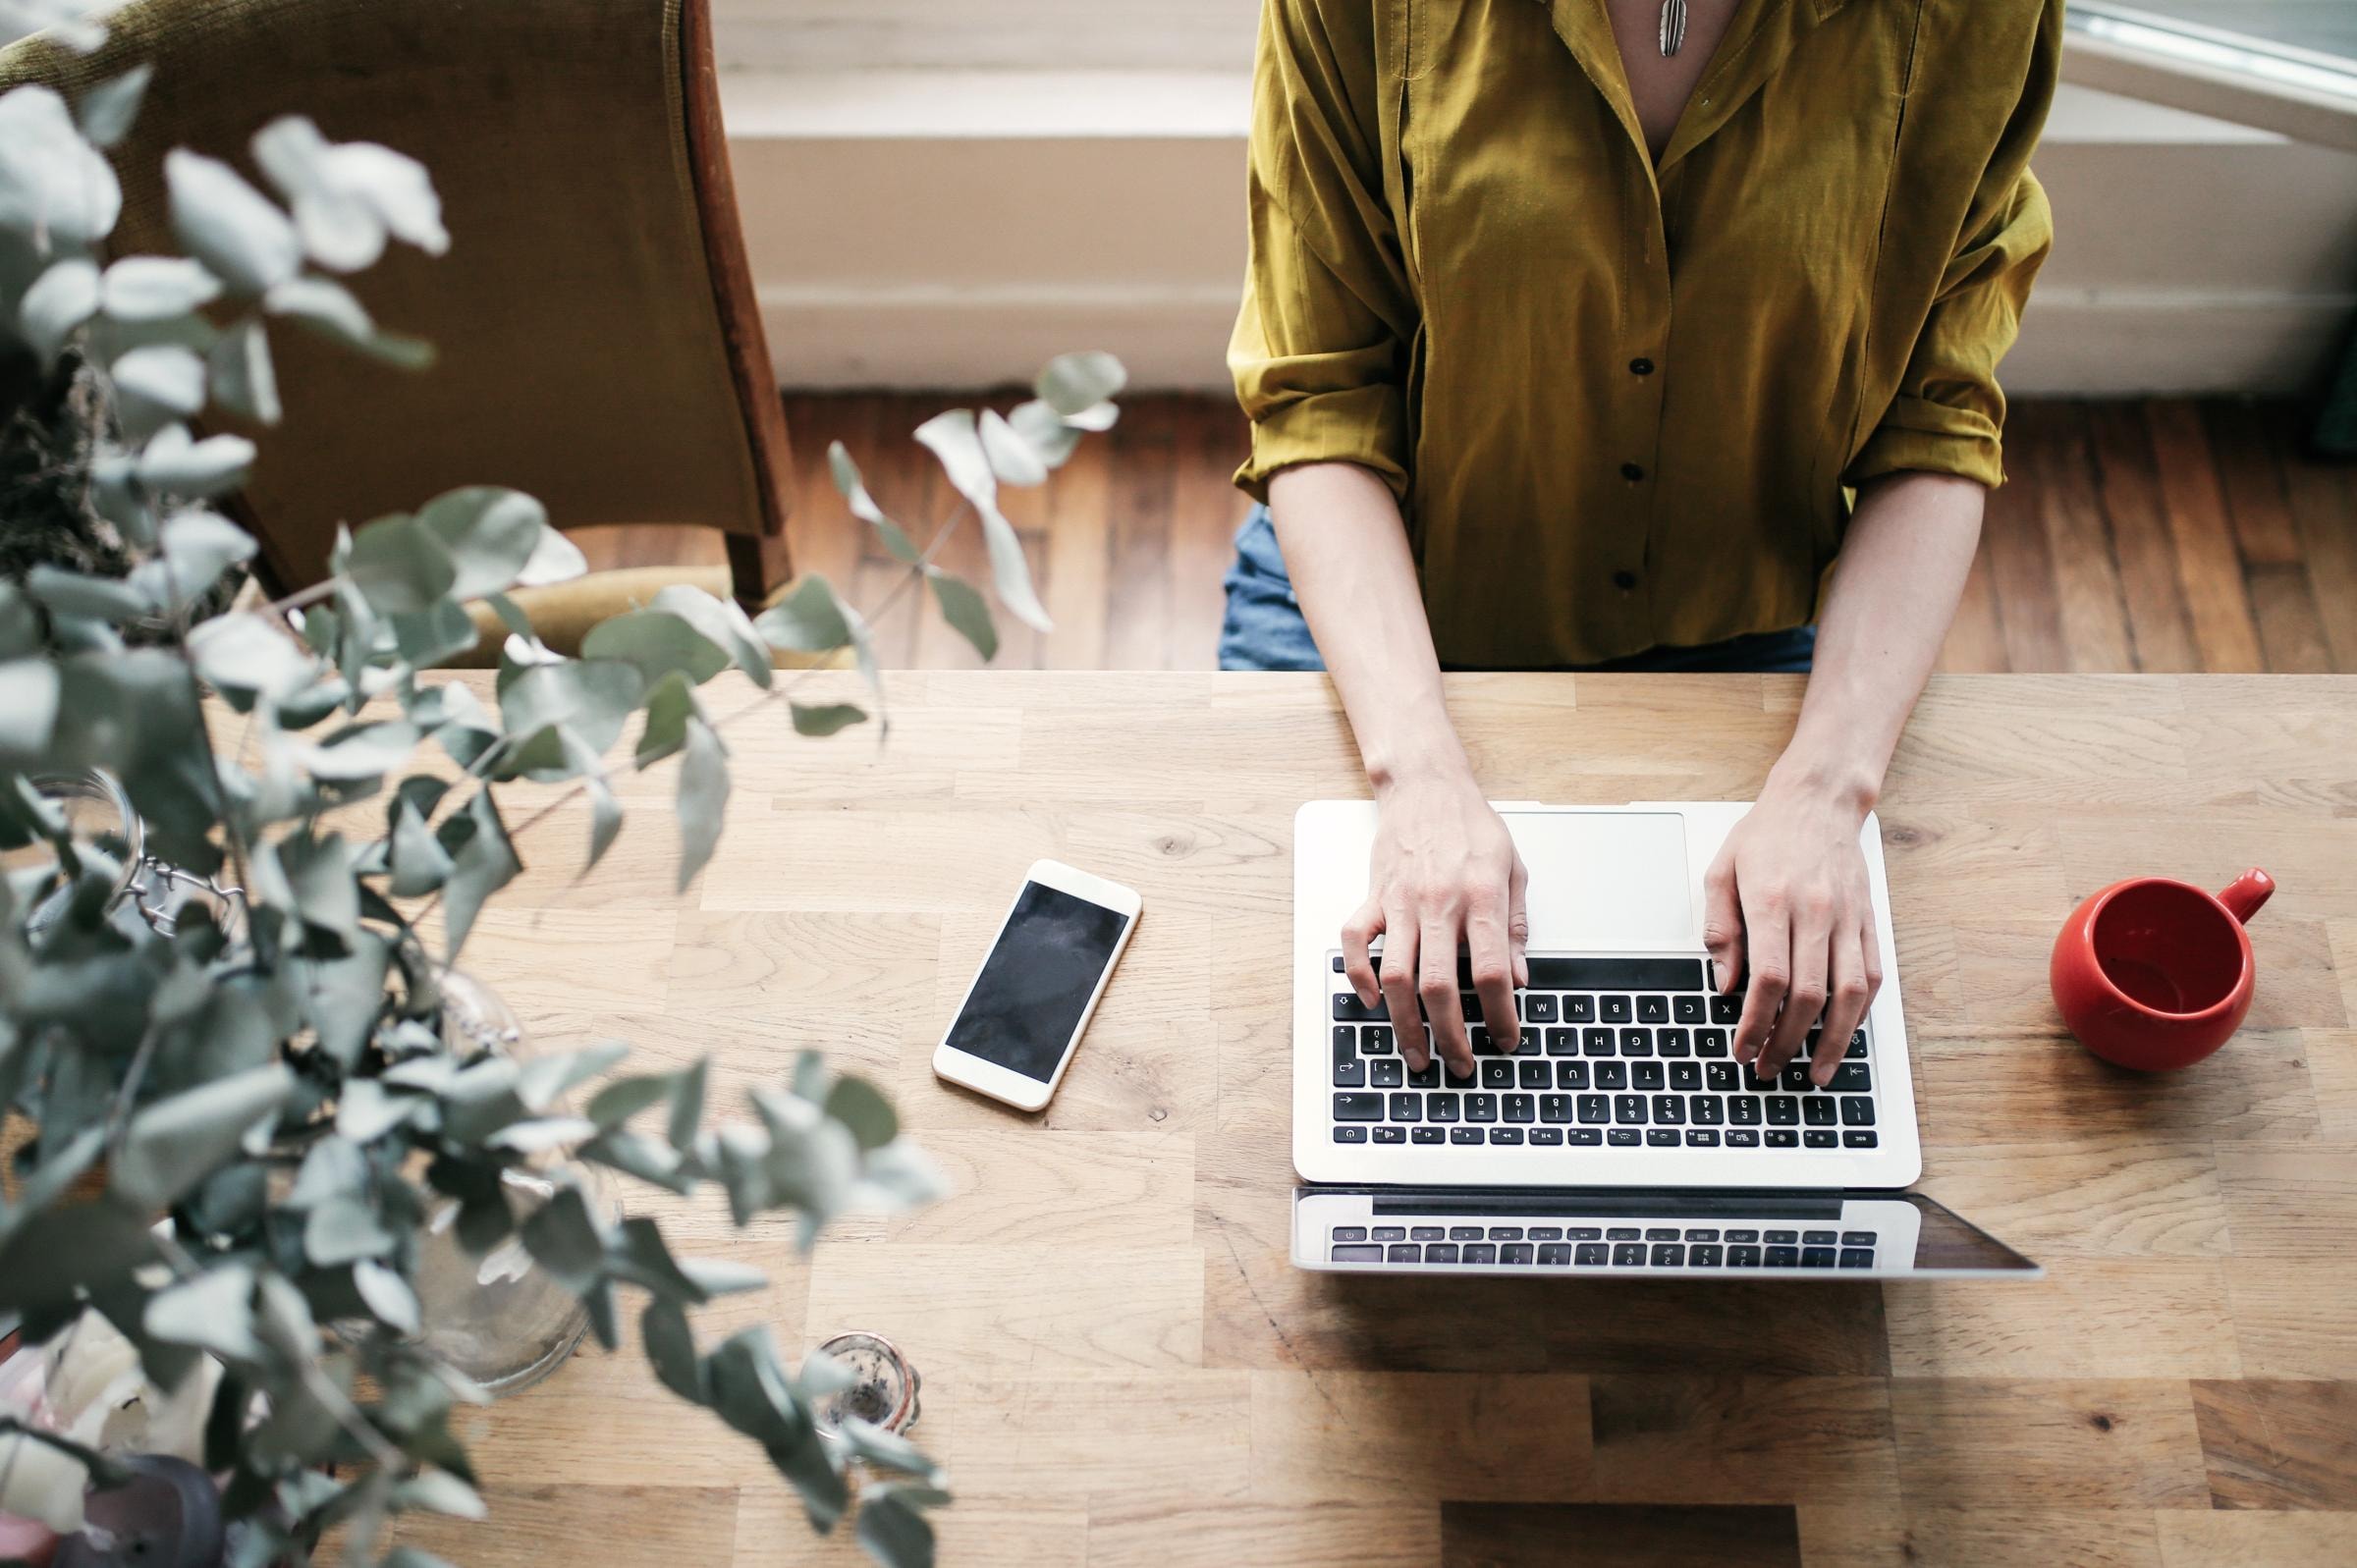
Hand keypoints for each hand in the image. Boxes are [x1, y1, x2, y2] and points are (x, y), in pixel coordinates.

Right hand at [1338, 771, 1528, 1075]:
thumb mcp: (1513, 870)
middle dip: (1450, 1035)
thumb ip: (1514, 927)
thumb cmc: (1471, 826)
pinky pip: (1355, 942)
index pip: (1491, 971)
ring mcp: (1400, 901)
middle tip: (1460, 1064)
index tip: (1507, 1038)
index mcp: (1480, 896)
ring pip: (1396, 975)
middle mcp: (1438, 903)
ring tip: (1417, 1054)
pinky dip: (1360, 976)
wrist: (1426, 785)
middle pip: (1439, 985)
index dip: (1500, 1013)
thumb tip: (1520, 979)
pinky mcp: (1374, 896)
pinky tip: (1374, 1000)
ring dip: (1404, 1023)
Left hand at [1700, 777, 1883, 1086]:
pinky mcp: (1869, 920)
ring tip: (1817, 1072)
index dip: (1756, 1023)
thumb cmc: (1766, 835)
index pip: (1768, 978)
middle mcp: (1815, 912)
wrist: (1818, 799)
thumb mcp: (1721, 872)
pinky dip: (1860, 1013)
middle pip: (1809, 995)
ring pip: (1849, 994)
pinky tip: (1844, 1034)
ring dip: (1833, 1041)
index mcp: (1773, 901)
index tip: (1743, 1048)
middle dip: (1787, 1042)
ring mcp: (1848, 918)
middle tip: (1768, 1068)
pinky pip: (1872, 976)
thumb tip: (1724, 985)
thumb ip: (1719, 930)